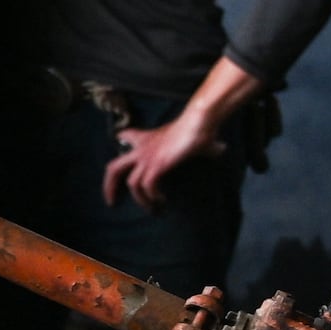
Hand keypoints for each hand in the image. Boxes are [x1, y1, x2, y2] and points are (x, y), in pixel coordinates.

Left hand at [98, 77, 239, 212]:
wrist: (198, 121)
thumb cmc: (199, 128)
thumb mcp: (194, 136)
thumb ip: (204, 145)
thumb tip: (221, 148)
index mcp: (147, 139)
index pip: (125, 137)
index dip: (121, 143)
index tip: (120, 151)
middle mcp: (142, 149)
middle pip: (113, 167)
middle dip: (109, 186)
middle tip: (111, 201)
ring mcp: (148, 157)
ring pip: (131, 183)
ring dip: (140, 199)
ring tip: (151, 208)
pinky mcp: (157, 165)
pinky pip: (147, 186)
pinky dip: (153, 196)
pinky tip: (162, 200)